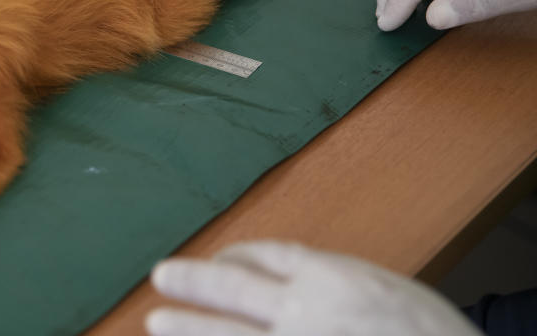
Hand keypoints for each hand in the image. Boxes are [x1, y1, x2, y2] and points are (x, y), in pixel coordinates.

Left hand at [147, 241, 482, 335]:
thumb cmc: (428, 333)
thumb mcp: (382, 287)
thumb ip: (330, 280)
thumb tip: (281, 279)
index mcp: (331, 277)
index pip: (264, 256)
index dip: (232, 257)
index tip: (215, 260)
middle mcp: (307, 312)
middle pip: (233, 289)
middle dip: (193, 283)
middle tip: (161, 277)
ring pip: (230, 335)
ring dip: (190, 328)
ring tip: (157, 322)